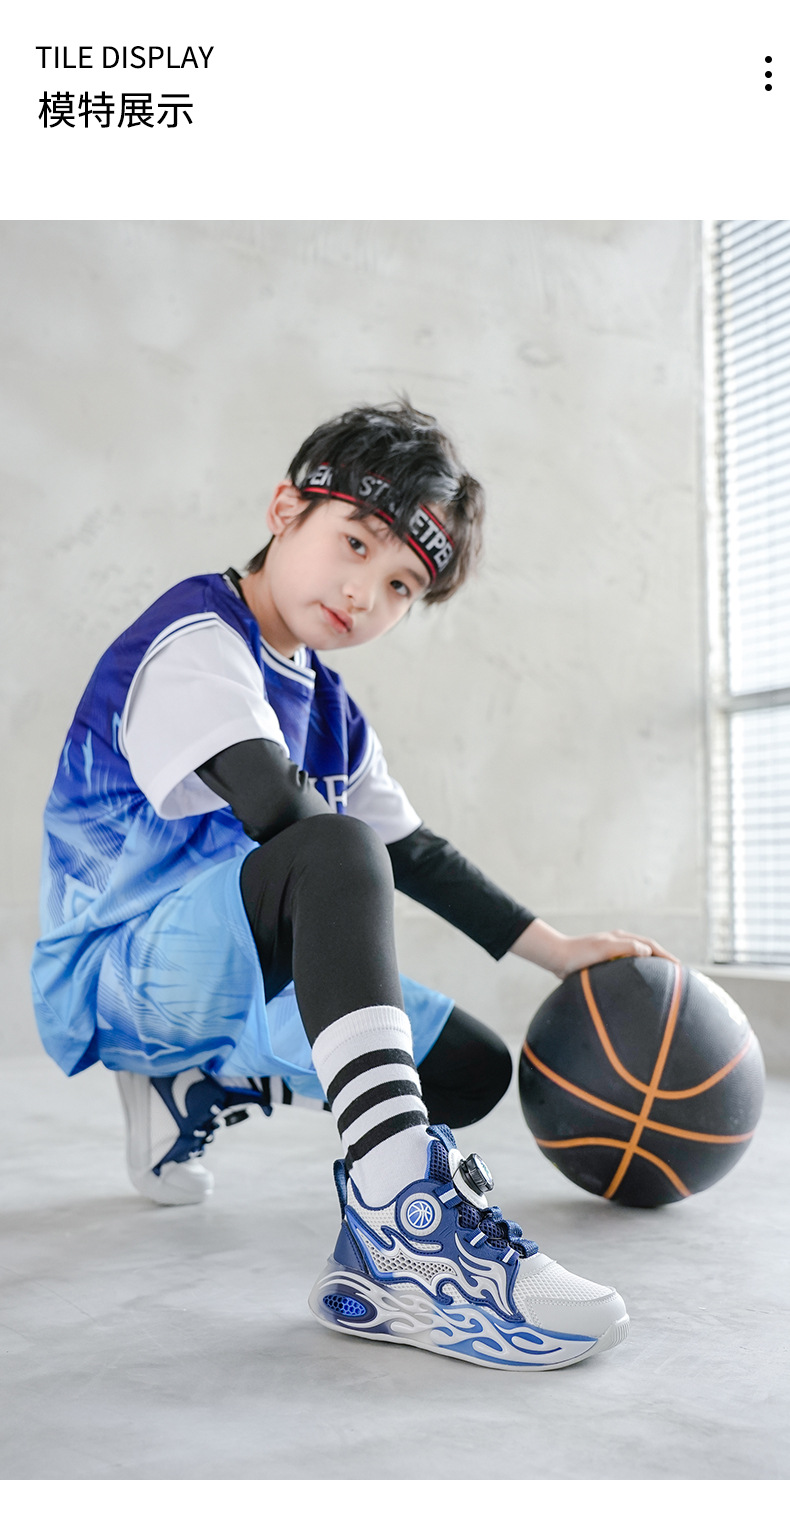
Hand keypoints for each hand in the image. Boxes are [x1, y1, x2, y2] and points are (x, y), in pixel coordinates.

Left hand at [510, 919, 679, 980]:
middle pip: (647, 950)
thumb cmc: (579, 954)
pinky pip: (627, 967)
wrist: (556, 957)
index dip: (666, 957)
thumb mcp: (604, 949)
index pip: (651, 946)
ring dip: (651, 967)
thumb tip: (648, 952)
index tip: (680, 969)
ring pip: (638, 958)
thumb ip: (626, 948)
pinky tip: (638, 986)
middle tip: (677, 976)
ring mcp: (611, 951)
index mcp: (621, 938)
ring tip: (663, 981)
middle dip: (663, 960)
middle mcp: (618, 942)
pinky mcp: (604, 962)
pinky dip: (638, 973)